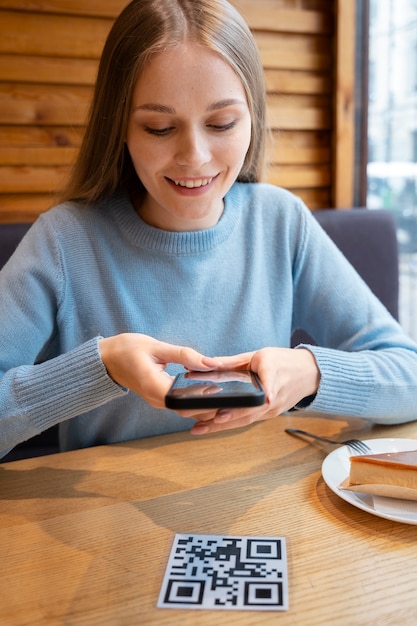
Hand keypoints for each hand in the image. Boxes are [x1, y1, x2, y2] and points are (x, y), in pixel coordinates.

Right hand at [99, 333, 220, 408]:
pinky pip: (182, 403)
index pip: (187, 402)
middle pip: (190, 410)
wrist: (106, 359)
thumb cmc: (127, 349)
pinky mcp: (161, 398)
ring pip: (188, 409)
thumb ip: (185, 355)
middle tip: (236, 397)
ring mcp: (159, 401)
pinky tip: (212, 390)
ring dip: (207, 404)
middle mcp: (158, 400)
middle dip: (212, 406)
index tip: (226, 395)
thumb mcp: (156, 347)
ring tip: (229, 394)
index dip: (208, 401)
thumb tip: (211, 363)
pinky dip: (197, 399)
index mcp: (156, 388)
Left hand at [190, 347, 319, 434]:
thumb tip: (209, 363)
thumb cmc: (284, 362)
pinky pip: (248, 420)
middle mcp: (272, 397)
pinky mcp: (269, 413)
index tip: (243, 405)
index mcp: (273, 376)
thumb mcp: (260, 355)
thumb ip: (233, 361)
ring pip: (245, 420)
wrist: (309, 374)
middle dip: (223, 419)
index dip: (256, 395)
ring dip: (221, 426)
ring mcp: (271, 409)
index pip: (264, 387)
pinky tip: (213, 425)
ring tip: (199, 429)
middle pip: (247, 411)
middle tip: (201, 423)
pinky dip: (231, 423)